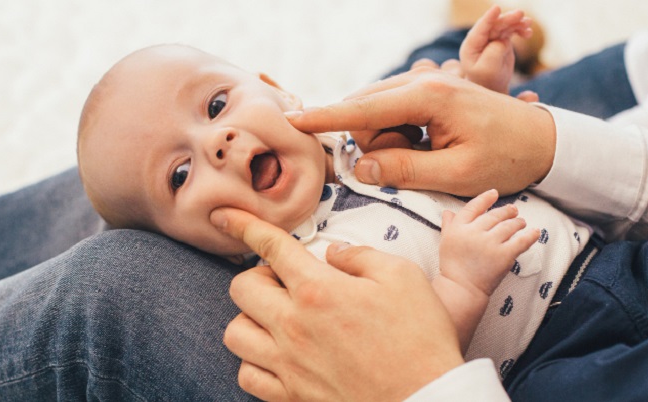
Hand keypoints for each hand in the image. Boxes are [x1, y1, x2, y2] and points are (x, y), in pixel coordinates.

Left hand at [213, 208, 463, 401]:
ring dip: (250, 318)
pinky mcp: (290, 396)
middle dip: (257, 276)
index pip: (269, 246)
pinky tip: (277, 354)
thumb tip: (334, 252)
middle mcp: (294, 326)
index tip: (225, 216)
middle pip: (241, 288)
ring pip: (234, 333)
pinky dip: (254, 361)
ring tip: (277, 319)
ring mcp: (288, 365)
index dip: (243, 224)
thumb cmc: (421, 341)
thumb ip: (361, 256)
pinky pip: (246, 374)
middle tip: (285, 283)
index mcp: (319, 290)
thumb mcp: (404, 277)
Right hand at [285, 67, 556, 195]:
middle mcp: (424, 82)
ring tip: (430, 156)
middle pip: (367, 112)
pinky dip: (399, 133)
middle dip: (376, 144)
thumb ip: (404, 170)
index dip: (325, 119)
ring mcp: (427, 84)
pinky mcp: (430, 92)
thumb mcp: (456, 174)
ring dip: (391, 141)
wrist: (546, 142)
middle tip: (417, 164)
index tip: (291, 120)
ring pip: (378, 113)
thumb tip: (361, 167)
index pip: (363, 110)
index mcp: (429, 98)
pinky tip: (427, 146)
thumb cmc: (507, 159)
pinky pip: (394, 112)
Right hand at [440, 189, 539, 295]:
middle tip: (514, 210)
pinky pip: (521, 241)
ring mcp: (490, 244)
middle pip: (494, 215)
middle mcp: (474, 233)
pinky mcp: (504, 256)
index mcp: (458, 228)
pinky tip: (535, 232)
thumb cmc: (453, 266)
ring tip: (521, 222)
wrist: (461, 289)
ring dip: (518, 222)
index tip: (494, 193)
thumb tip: (448, 211)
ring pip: (509, 226)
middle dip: (507, 211)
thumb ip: (449, 225)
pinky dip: (530, 235)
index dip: (485, 199)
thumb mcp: (446, 242)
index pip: (474, 207)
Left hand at [460, 6, 533, 93]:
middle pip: (494, 24)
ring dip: (516, 22)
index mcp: (470, 46)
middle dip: (507, 18)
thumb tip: (502, 40)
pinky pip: (511, 30)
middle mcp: (479, 39)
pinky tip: (528, 33)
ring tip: (528, 23)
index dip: (488, 18)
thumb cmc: (487, 79)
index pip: (479, 29)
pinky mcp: (501, 39)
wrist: (493, 86)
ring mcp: (490, 38)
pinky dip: (520, 29)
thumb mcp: (488, 69)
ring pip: (504, 25)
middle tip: (521, 14)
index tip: (497, 8)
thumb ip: (494, 52)